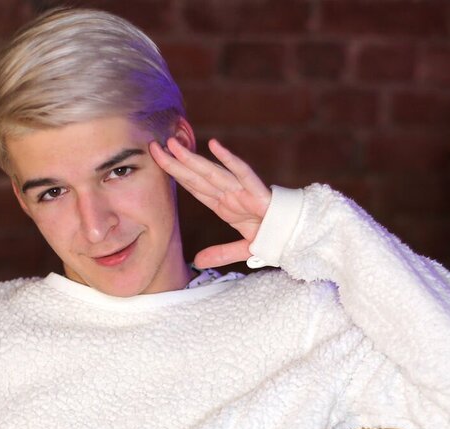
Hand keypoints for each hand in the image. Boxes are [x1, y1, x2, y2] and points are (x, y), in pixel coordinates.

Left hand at [149, 137, 271, 267]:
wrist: (297, 237)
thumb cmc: (272, 236)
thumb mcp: (242, 250)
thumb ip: (220, 254)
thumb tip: (197, 263)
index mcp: (224, 204)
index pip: (193, 186)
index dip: (174, 174)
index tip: (156, 161)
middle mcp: (229, 194)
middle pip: (196, 177)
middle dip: (174, 162)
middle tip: (153, 147)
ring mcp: (242, 191)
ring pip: (212, 173)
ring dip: (192, 159)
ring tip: (173, 145)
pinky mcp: (258, 192)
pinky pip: (242, 173)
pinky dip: (229, 160)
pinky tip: (215, 146)